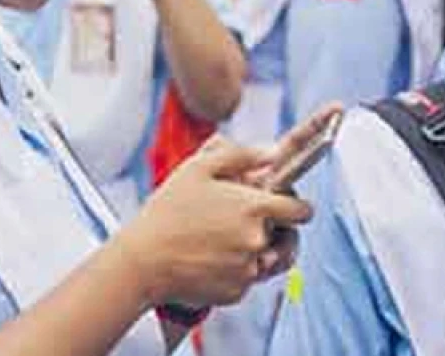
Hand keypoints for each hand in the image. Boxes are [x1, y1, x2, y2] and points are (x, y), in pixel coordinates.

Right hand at [115, 137, 311, 307]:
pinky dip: (235, 271)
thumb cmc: (166, 212)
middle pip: (289, 238)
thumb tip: (273, 153)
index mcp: (254, 208)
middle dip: (274, 229)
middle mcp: (257, 240)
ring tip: (226, 242)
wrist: (142, 261)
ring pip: (269, 260)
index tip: (284, 205)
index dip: (296, 206)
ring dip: (258, 252)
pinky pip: (248, 279)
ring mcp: (249, 269)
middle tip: (242, 222)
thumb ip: (241, 155)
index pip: (302, 210)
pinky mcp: (237, 292)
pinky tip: (209, 259)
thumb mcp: (198, 169)